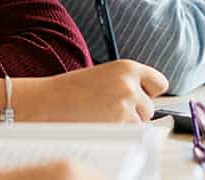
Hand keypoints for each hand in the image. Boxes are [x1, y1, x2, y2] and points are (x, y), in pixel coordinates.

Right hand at [0, 60, 168, 122]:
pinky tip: (98, 126)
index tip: (142, 97)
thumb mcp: (101, 78)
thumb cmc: (68, 92)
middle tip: (107, 111)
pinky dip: (117, 136)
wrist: (44, 103)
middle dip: (134, 113)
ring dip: (125, 125)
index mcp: (127, 67)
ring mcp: (126, 106)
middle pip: (150, 108)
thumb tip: (146, 103)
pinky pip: (129, 136)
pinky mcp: (119, 126)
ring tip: (99, 117)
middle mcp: (130, 84)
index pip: (159, 83)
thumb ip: (124, 85)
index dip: (149, 92)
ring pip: (140, 124)